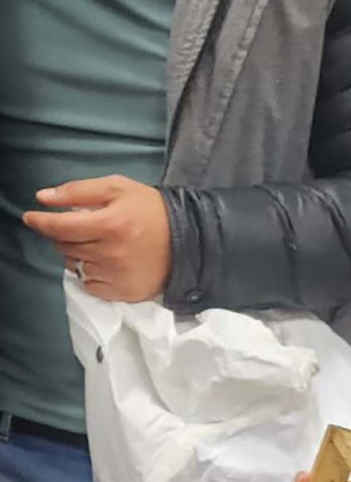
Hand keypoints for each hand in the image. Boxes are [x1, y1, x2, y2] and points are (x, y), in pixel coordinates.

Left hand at [22, 177, 171, 301]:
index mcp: (110, 224)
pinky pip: (89, 284)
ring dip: (76, 253)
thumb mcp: (118, 188)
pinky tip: (103, 261)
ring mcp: (116, 276)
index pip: (61, 227)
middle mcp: (111, 253)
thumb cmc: (150, 210)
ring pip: (75, 265)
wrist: (188, 241)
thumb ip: (78, 191)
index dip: (41, 222)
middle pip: (65, 246)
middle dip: (64, 235)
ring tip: (94, 243)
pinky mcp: (121, 293)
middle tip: (78, 226)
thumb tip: (43, 198)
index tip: (30, 217)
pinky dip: (89, 272)